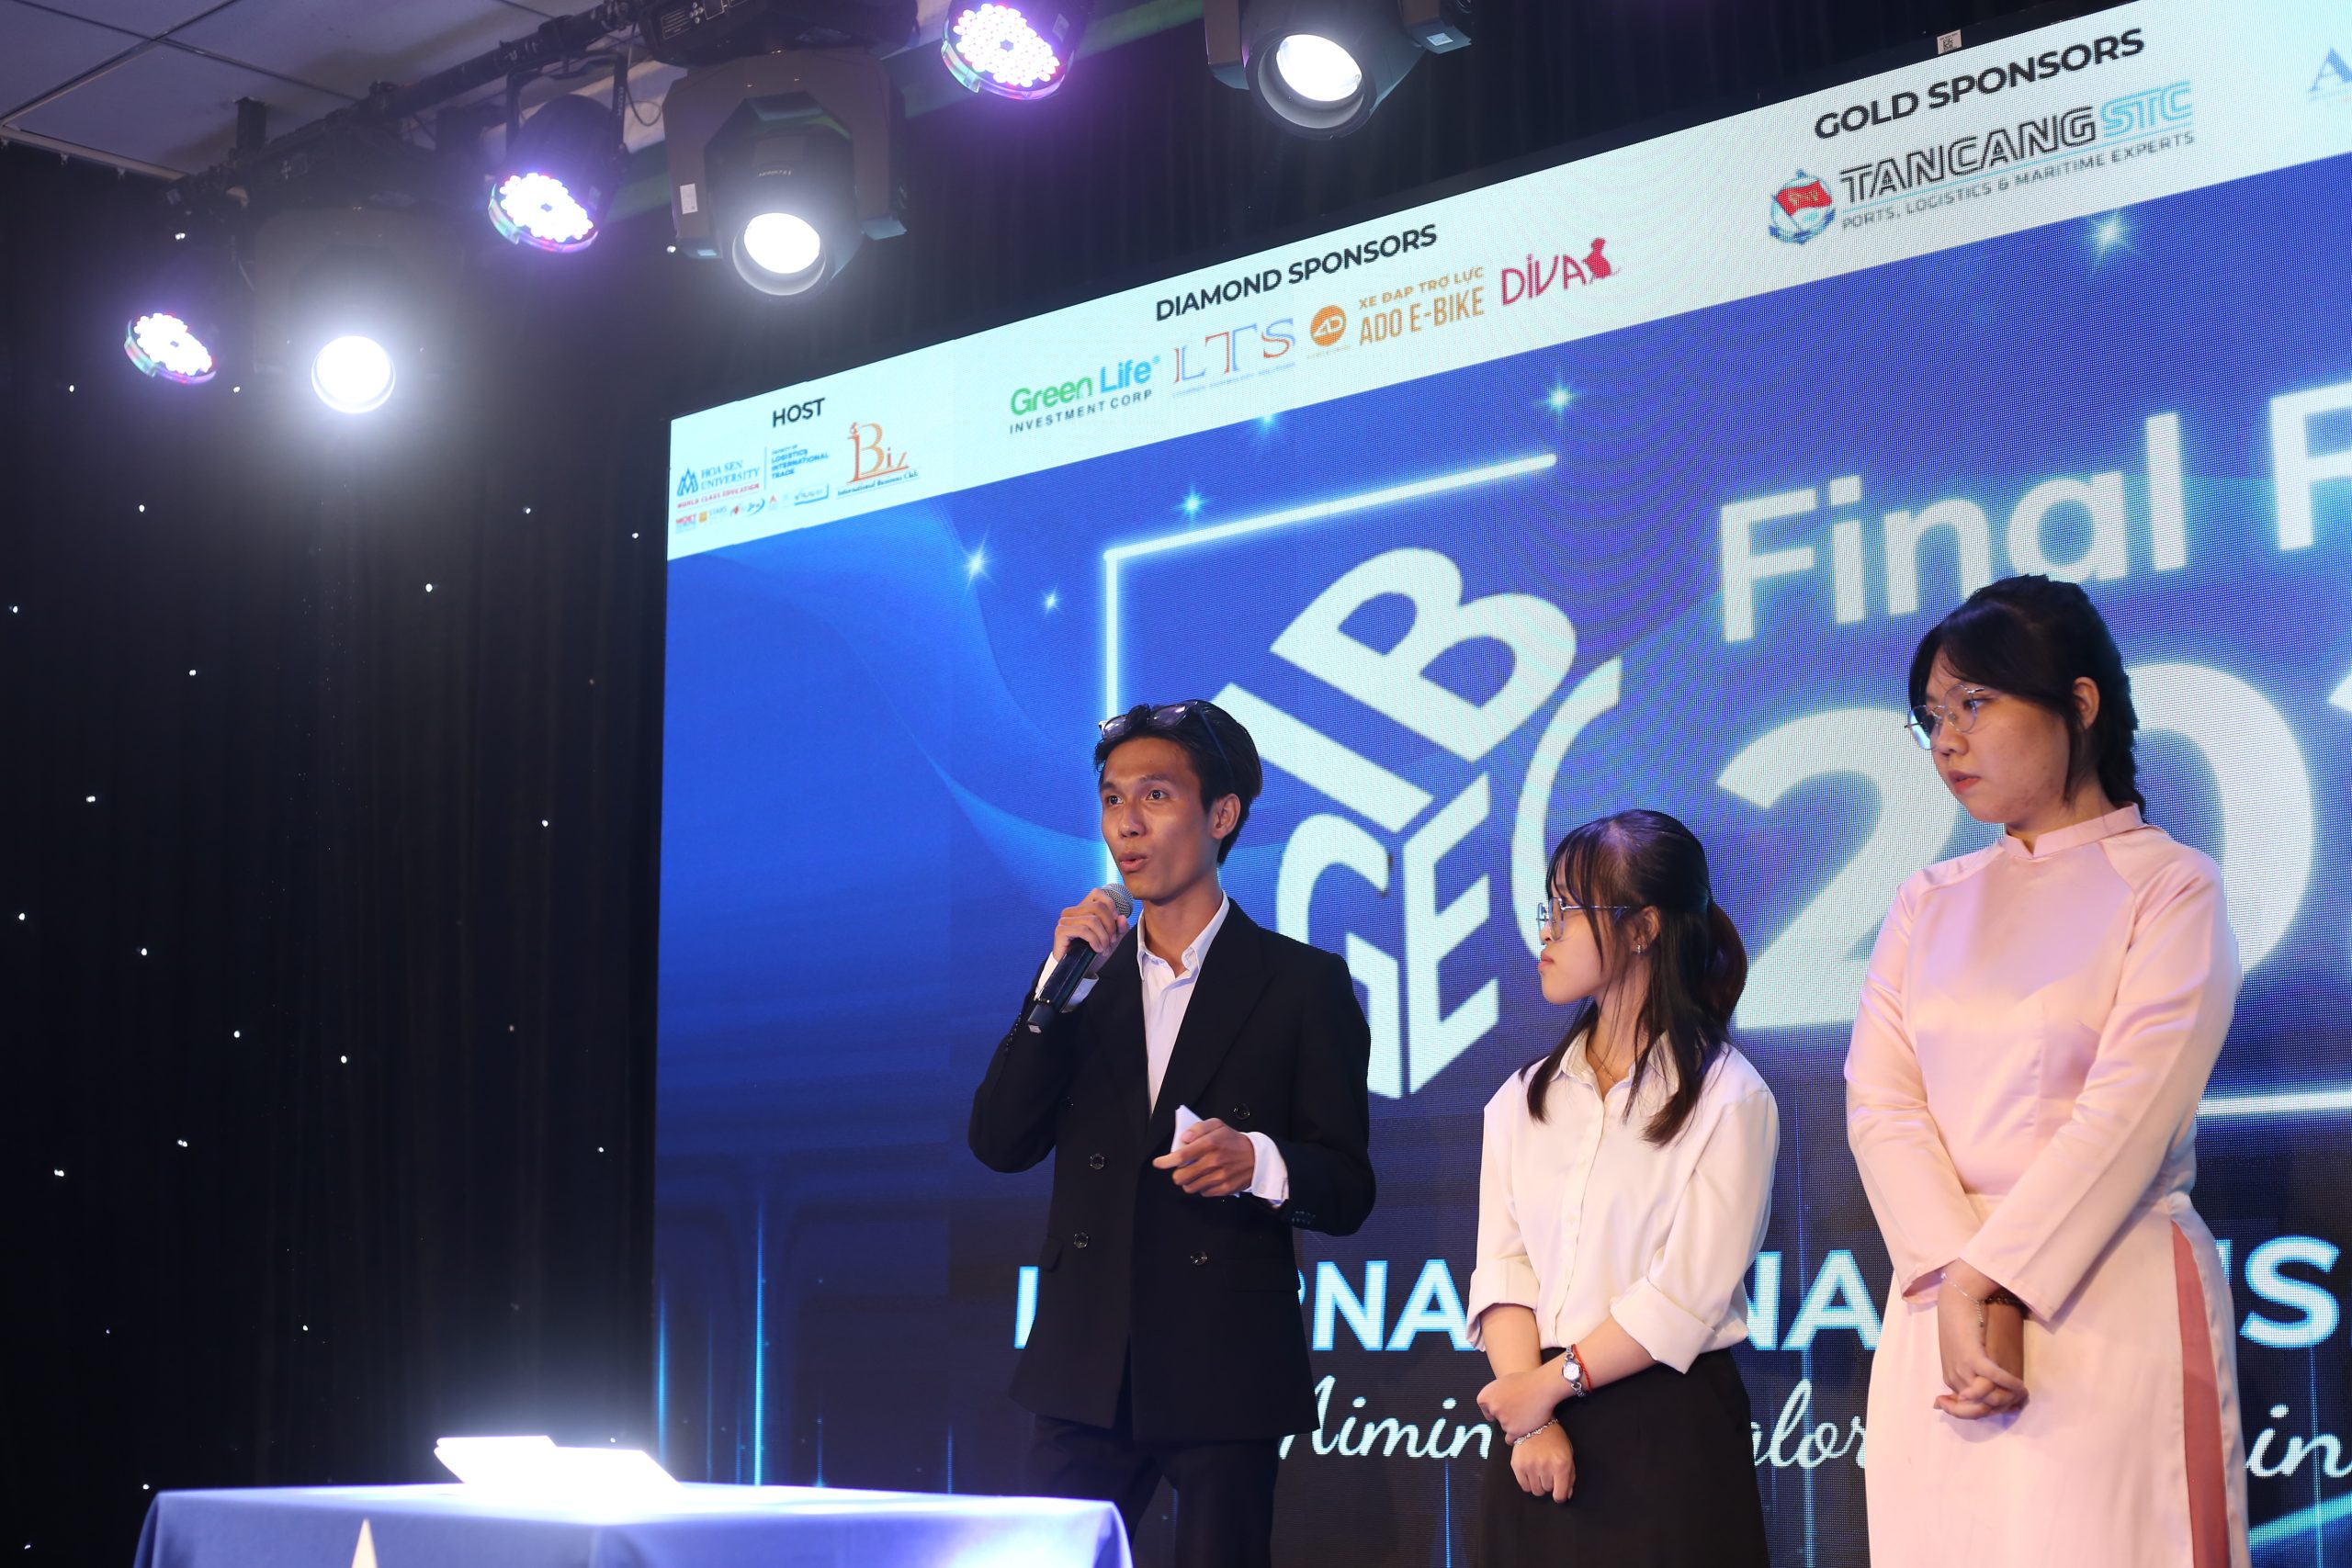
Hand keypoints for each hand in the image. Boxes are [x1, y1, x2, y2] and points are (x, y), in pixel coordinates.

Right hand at [1049, 890, 1128, 978]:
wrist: (1078, 972)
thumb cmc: (1092, 953)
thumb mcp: (1111, 939)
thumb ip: (1119, 927)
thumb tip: (1122, 918)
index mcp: (1082, 909)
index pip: (1097, 893)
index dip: (1110, 905)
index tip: (1116, 922)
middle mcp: (1072, 912)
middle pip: (1098, 907)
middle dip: (1110, 926)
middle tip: (1112, 941)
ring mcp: (1065, 920)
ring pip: (1092, 920)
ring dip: (1103, 937)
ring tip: (1104, 948)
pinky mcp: (1061, 931)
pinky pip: (1084, 930)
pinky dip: (1094, 940)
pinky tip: (1097, 949)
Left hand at [1150, 1118, 1254, 1196]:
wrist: (1257, 1157)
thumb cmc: (1233, 1140)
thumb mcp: (1217, 1125)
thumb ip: (1198, 1128)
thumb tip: (1183, 1139)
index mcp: (1210, 1144)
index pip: (1181, 1156)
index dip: (1165, 1161)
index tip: (1158, 1163)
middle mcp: (1213, 1161)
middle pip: (1181, 1176)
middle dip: (1177, 1173)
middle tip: (1182, 1169)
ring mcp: (1219, 1177)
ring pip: (1189, 1187)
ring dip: (1188, 1181)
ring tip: (1195, 1174)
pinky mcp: (1224, 1188)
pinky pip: (1203, 1193)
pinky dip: (1201, 1187)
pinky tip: (1207, 1178)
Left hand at [1475, 1366, 1564, 1442]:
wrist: (1543, 1387)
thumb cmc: (1527, 1381)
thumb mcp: (1505, 1382)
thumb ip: (1497, 1394)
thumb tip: (1494, 1405)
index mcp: (1487, 1394)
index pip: (1483, 1406)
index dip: (1490, 1409)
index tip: (1497, 1411)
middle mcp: (1493, 1408)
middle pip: (1496, 1417)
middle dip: (1504, 1415)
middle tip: (1517, 1412)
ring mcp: (1503, 1420)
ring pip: (1505, 1427)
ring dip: (1513, 1425)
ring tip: (1526, 1417)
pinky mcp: (1514, 1431)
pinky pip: (1509, 1439)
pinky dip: (1515, 1437)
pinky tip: (1523, 1432)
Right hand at [1508, 1422, 1574, 1502]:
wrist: (1535, 1423)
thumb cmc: (1555, 1440)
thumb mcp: (1568, 1455)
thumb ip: (1570, 1476)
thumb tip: (1566, 1495)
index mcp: (1561, 1465)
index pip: (1559, 1495)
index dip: (1560, 1496)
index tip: (1559, 1492)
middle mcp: (1545, 1467)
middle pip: (1547, 1490)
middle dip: (1549, 1484)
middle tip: (1549, 1473)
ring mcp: (1530, 1466)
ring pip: (1536, 1490)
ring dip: (1539, 1484)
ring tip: (1540, 1473)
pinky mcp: (1517, 1465)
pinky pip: (1524, 1486)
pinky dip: (1528, 1483)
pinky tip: (1531, 1473)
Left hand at [1933, 1262, 2027, 1419]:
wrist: (1957, 1301)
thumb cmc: (1963, 1327)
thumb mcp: (1964, 1356)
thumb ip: (1975, 1377)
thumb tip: (1994, 1397)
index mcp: (1951, 1380)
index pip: (1971, 1412)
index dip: (1993, 1412)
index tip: (2009, 1407)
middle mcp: (1954, 1378)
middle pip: (1981, 1410)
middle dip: (2002, 1408)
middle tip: (2017, 1399)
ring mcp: (1961, 1369)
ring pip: (1989, 1398)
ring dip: (2009, 1397)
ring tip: (2021, 1391)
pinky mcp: (1972, 1356)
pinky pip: (1993, 1378)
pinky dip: (2009, 1383)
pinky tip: (2021, 1385)